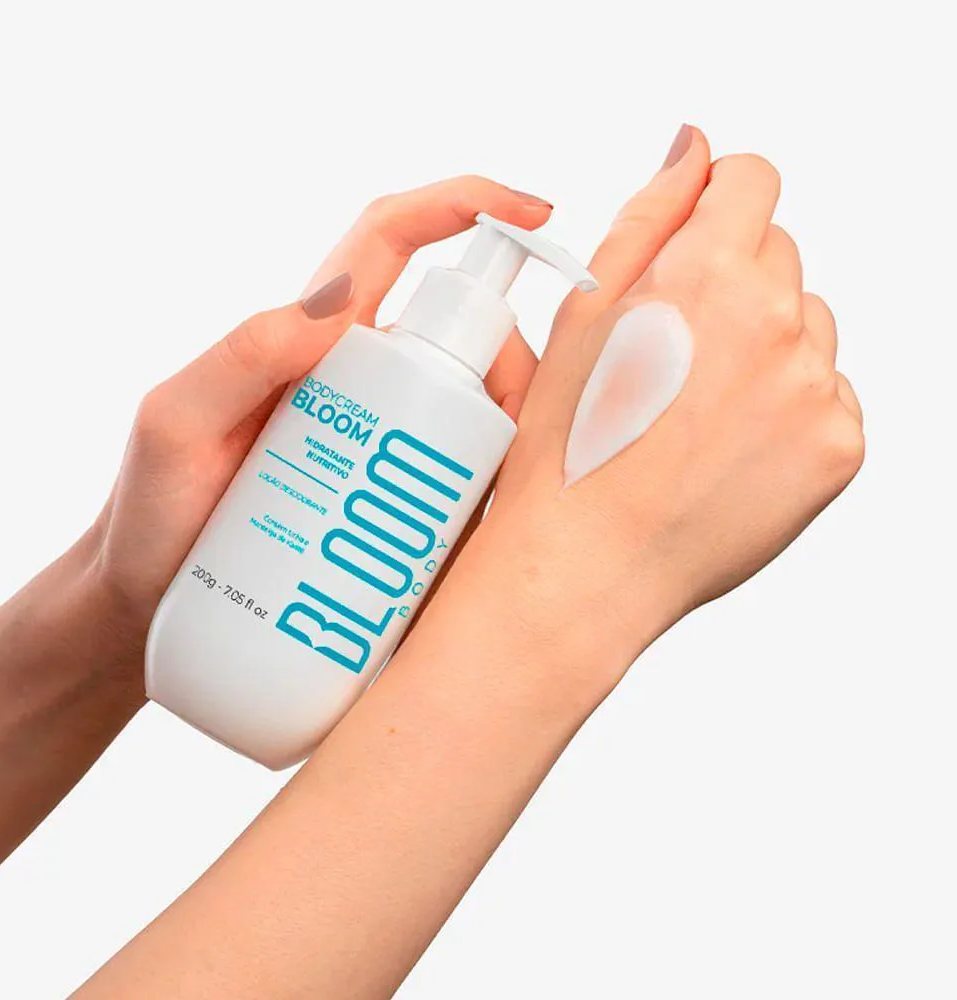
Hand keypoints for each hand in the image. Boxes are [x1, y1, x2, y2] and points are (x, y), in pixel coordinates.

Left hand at [92, 177, 549, 642]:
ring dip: (510, 433)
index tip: (533, 212)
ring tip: (486, 498)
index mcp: (317, 339)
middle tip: (499, 434)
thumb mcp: (178, 421)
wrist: (158, 600)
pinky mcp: (403, 506)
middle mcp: (364, 381)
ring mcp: (389, 444)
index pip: (393, 243)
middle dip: (506, 363)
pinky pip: (468, 483)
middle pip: (463, 337)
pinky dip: (498, 491)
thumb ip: (242, 354)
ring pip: (480, 410)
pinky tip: (497, 531)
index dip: (461, 206)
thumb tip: (339, 299)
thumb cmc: (156, 507)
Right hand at [434, 127, 863, 698]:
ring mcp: (814, 389)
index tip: (698, 242)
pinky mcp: (838, 445)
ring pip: (809, 326)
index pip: (752, 182)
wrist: (589, 563)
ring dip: (765, 346)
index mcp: (706, 275)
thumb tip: (694, 151)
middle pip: (780, 255)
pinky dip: (789, 407)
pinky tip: (728, 444)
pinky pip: (829, 393)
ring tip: (697, 410)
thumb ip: (648, 217)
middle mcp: (775, 322)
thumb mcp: (582, 316)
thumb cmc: (569, 451)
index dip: (718, 206)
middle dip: (733, 284)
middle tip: (673, 355)